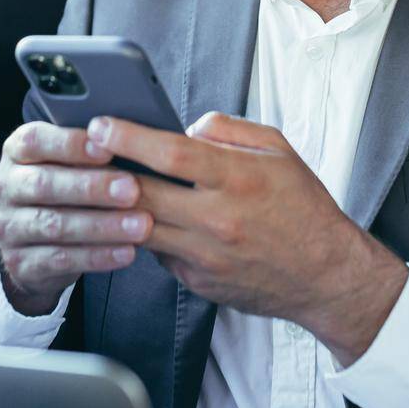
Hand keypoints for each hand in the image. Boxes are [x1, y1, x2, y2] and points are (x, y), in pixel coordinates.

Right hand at [0, 121, 151, 314]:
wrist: (31, 243)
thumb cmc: (61, 187)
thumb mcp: (64, 162)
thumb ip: (88, 151)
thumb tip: (131, 142)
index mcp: (15, 152)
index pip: (35, 141)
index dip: (71, 144)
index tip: (109, 148)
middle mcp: (5, 187)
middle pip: (44, 185)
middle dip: (92, 187)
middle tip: (132, 190)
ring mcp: (8, 227)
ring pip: (54, 225)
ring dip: (102, 226)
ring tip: (140, 225)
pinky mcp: (20, 263)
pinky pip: (61, 260)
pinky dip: (97, 256)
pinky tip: (127, 252)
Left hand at [88, 112, 408, 364]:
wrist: (326, 275)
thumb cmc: (303, 207)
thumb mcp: (278, 150)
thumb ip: (228, 130)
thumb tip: (185, 128)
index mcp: (238, 178)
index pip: (169, 154)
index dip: (128, 137)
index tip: (100, 124)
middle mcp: (218, 219)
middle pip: (142, 194)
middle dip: (104, 172)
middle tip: (82, 154)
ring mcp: (205, 256)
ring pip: (140, 228)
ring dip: (117, 207)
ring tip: (101, 184)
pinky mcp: (198, 282)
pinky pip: (158, 254)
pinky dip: (148, 234)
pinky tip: (145, 217)